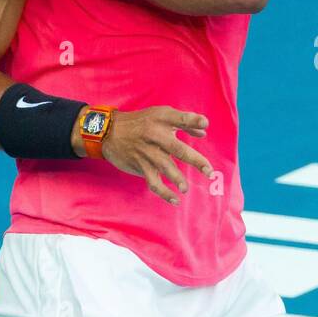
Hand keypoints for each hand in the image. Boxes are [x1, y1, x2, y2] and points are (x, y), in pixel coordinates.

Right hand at [85, 106, 213, 205]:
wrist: (108, 131)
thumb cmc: (141, 122)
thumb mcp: (160, 115)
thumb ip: (184, 123)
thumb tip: (203, 132)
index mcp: (162, 119)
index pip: (180, 119)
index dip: (193, 120)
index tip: (205, 123)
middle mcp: (154, 135)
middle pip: (178, 149)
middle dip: (195, 160)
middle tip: (209, 172)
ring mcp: (147, 152)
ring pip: (165, 167)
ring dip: (177, 179)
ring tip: (186, 188)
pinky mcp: (140, 165)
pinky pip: (153, 182)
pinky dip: (164, 193)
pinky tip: (175, 201)